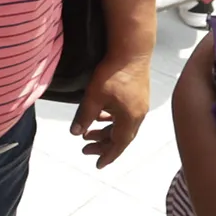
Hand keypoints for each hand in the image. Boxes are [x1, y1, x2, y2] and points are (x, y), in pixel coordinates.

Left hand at [72, 50, 150, 167]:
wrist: (132, 50)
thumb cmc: (113, 73)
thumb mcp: (94, 97)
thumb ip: (85, 116)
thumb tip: (76, 133)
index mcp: (130, 118)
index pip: (119, 144)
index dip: (108, 155)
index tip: (98, 165)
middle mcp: (138, 114)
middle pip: (121, 137)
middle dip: (104, 145)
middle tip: (86, 150)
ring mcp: (140, 104)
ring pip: (122, 125)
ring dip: (106, 131)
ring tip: (88, 134)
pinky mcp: (138, 94)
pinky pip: (125, 114)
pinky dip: (112, 119)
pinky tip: (101, 116)